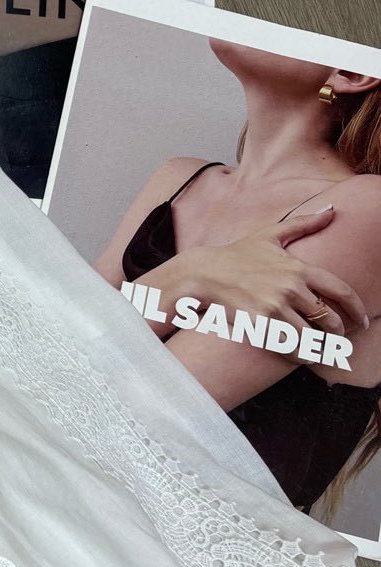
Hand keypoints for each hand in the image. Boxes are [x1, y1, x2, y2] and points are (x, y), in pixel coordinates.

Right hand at [151, 207, 368, 335]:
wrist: (202, 273)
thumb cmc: (236, 254)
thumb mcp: (270, 235)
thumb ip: (303, 223)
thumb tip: (332, 210)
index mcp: (298, 268)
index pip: (340, 291)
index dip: (356, 309)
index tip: (362, 321)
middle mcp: (290, 288)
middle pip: (328, 319)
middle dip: (337, 333)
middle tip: (337, 340)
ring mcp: (274, 307)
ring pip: (310, 337)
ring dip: (319, 349)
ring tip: (320, 352)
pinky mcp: (259, 323)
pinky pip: (288, 346)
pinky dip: (299, 355)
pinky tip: (301, 356)